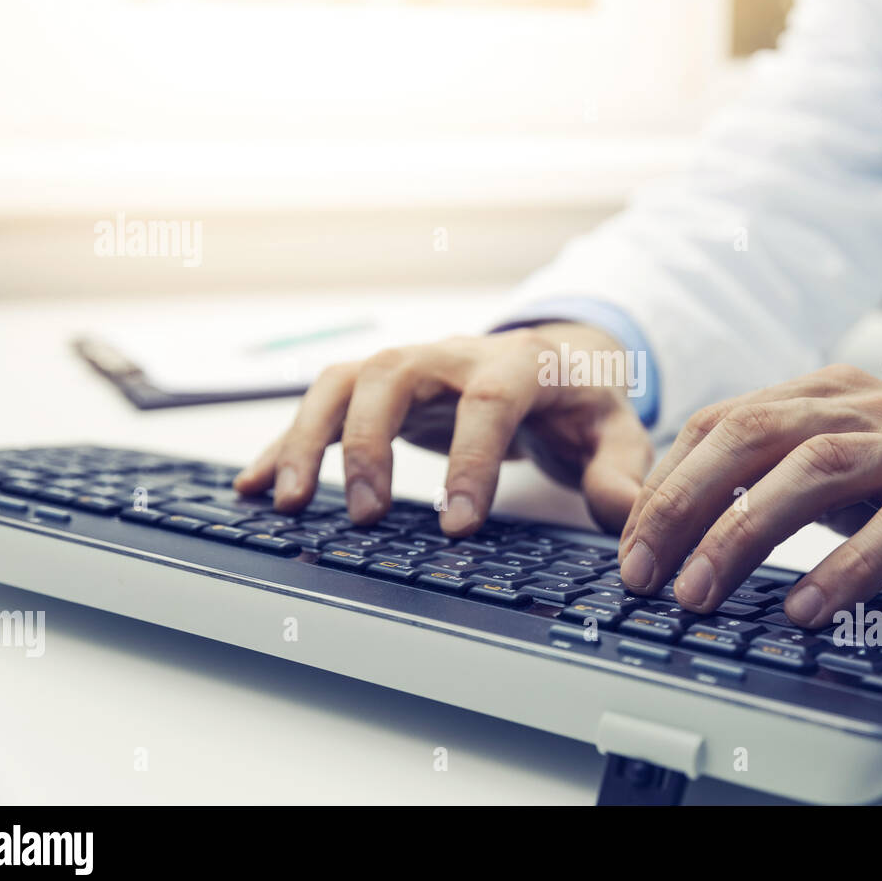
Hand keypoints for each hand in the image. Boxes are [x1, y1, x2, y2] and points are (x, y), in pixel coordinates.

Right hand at [234, 324, 653, 534]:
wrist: (552, 362)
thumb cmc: (580, 402)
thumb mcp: (615, 432)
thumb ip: (619, 473)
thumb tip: (628, 518)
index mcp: (520, 363)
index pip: (490, 400)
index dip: (472, 459)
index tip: (459, 525)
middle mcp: (453, 355)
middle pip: (393, 376)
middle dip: (370, 443)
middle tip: (365, 516)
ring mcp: (409, 367)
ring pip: (342, 383)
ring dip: (308, 438)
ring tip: (286, 503)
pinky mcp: (379, 389)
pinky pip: (321, 404)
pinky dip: (283, 442)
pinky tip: (253, 485)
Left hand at [616, 364, 881, 625]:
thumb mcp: (852, 472)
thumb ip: (783, 477)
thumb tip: (686, 518)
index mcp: (832, 394)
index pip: (725, 421)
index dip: (667, 479)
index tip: (628, 541)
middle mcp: (871, 407)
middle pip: (754, 434)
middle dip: (682, 502)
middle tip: (640, 569)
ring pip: (816, 469)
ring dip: (745, 532)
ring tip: (698, 592)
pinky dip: (846, 565)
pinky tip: (804, 607)